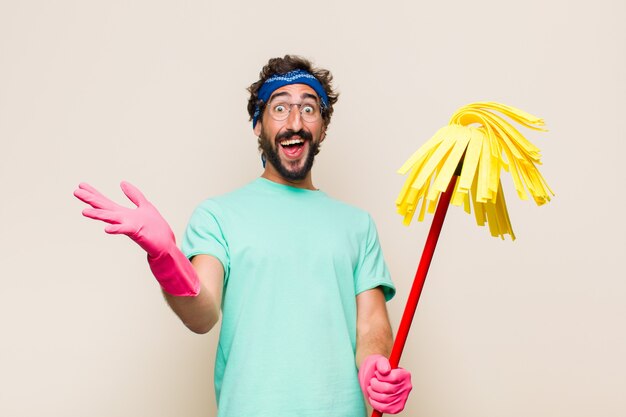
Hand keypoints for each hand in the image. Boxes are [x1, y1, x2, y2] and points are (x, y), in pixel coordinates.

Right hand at [74, 181, 198, 295]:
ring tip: (83, 211)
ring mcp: (128, 226)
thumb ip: (134, 195)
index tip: (81, 184)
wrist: (164, 245)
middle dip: (90, 200)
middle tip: (75, 191)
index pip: (105, 201)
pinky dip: (116, 229)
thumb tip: (122, 182)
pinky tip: (106, 229)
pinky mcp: (136, 232)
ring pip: (110, 219)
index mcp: (123, 213)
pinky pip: (125, 230)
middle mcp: (122, 219)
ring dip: (98, 215)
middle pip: (104, 208)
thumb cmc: (155, 228)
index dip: (94, 193)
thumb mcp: (144, 205)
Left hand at [359, 354, 411, 413]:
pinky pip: (384, 408)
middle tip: (372, 381)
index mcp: (405, 375)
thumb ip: (382, 363)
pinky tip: (373, 397)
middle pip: (388, 389)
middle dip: (375, 384)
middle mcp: (406, 387)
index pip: (393, 378)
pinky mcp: (397, 408)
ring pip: (385, 398)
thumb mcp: (378, 361)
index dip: (381, 376)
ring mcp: (402, 398)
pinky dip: (375, 402)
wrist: (375, 378)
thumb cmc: (378, 369)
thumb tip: (385, 371)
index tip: (376, 373)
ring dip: (373, 393)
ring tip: (371, 388)